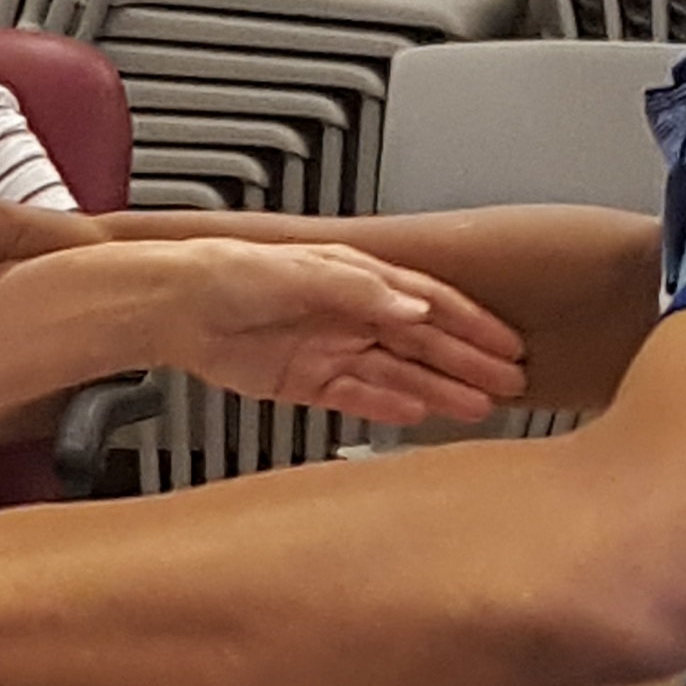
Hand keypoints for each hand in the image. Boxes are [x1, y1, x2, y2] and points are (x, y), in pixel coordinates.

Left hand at [153, 238, 522, 421]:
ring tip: (480, 407)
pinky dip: (391, 406)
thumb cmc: (227, 272)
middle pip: (424, 342)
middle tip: (511, 384)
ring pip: (400, 373)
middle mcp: (351, 314)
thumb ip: (359, 290)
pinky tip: (422, 414)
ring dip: (440, 390)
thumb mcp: (300, 271)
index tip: (508, 344)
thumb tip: (413, 307)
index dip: (472, 323)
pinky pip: (360, 397)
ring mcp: (332, 350)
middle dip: (469, 362)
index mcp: (356, 278)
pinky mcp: (308, 382)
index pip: (429, 302)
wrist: (175, 306)